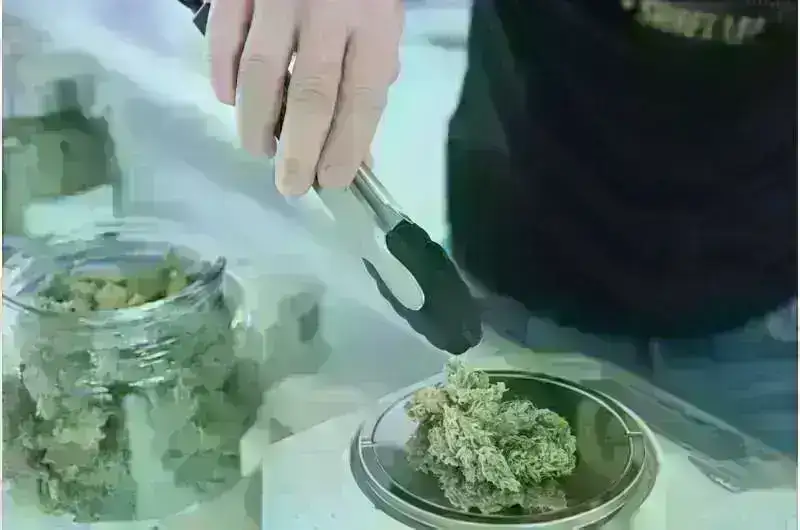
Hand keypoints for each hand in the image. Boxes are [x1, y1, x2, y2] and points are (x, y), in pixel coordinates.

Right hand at [207, 0, 403, 195]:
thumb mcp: (380, 23)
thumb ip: (368, 83)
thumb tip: (357, 155)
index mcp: (376, 22)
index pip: (363, 98)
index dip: (348, 146)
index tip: (332, 181)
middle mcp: (331, 9)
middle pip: (313, 93)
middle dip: (301, 149)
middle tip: (290, 186)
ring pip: (262, 70)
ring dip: (258, 121)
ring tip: (260, 150)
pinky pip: (225, 35)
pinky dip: (222, 73)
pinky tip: (227, 101)